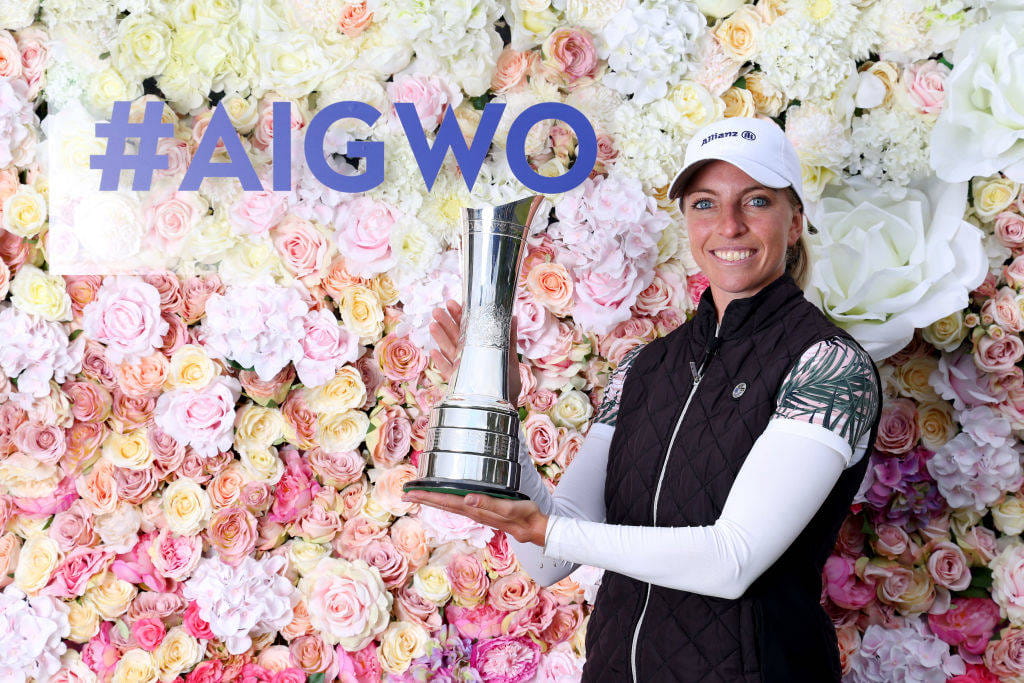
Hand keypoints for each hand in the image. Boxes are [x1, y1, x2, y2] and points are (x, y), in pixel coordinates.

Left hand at [401, 490, 547, 545]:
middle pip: (443, 504)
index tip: (411, 493)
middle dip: (424, 498)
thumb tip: (467, 499)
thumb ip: (488, 504)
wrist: (535, 529)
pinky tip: (444, 498)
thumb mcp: (508, 508)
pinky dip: (447, 501)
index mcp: (475, 510)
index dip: (428, 496)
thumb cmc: (523, 516)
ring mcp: (476, 512)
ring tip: (419, 495)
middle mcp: (472, 512)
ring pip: (449, 505)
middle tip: (406, 493)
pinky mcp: (482, 511)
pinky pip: (459, 505)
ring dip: (433, 500)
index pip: (446, 502)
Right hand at [428, 299, 522, 404]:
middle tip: (437, 310)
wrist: (505, 405)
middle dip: (446, 323)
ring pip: (449, 350)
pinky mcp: (458, 383)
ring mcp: (462, 368)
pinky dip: (441, 362)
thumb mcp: (510, 357)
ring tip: (433, 324)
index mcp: (480, 347)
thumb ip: (509, 338)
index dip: (460, 315)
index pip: (468, 328)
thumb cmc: (508, 381)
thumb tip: (513, 316)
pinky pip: (448, 370)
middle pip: (455, 336)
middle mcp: (469, 355)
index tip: (453, 303)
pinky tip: (433, 352)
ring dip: (440, 337)